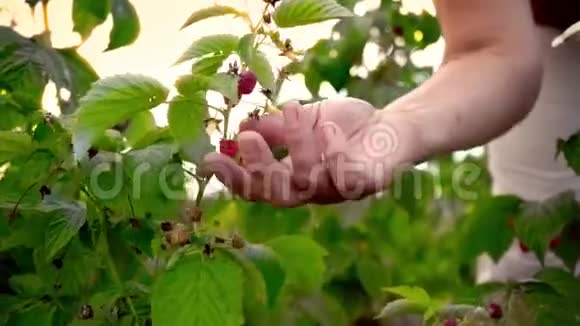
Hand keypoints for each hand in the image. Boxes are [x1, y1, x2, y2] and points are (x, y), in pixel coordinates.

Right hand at [202, 98, 423, 206]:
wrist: (392, 125)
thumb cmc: (344, 126)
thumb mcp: (302, 120)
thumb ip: (273, 127)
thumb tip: (239, 127)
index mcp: (291, 177)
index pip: (255, 187)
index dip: (232, 178)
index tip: (208, 160)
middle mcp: (310, 191)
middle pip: (274, 195)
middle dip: (257, 168)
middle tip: (247, 138)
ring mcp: (337, 190)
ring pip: (306, 182)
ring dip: (296, 147)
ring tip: (295, 111)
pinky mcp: (364, 184)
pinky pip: (343, 176)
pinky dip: (332, 151)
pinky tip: (329, 128)